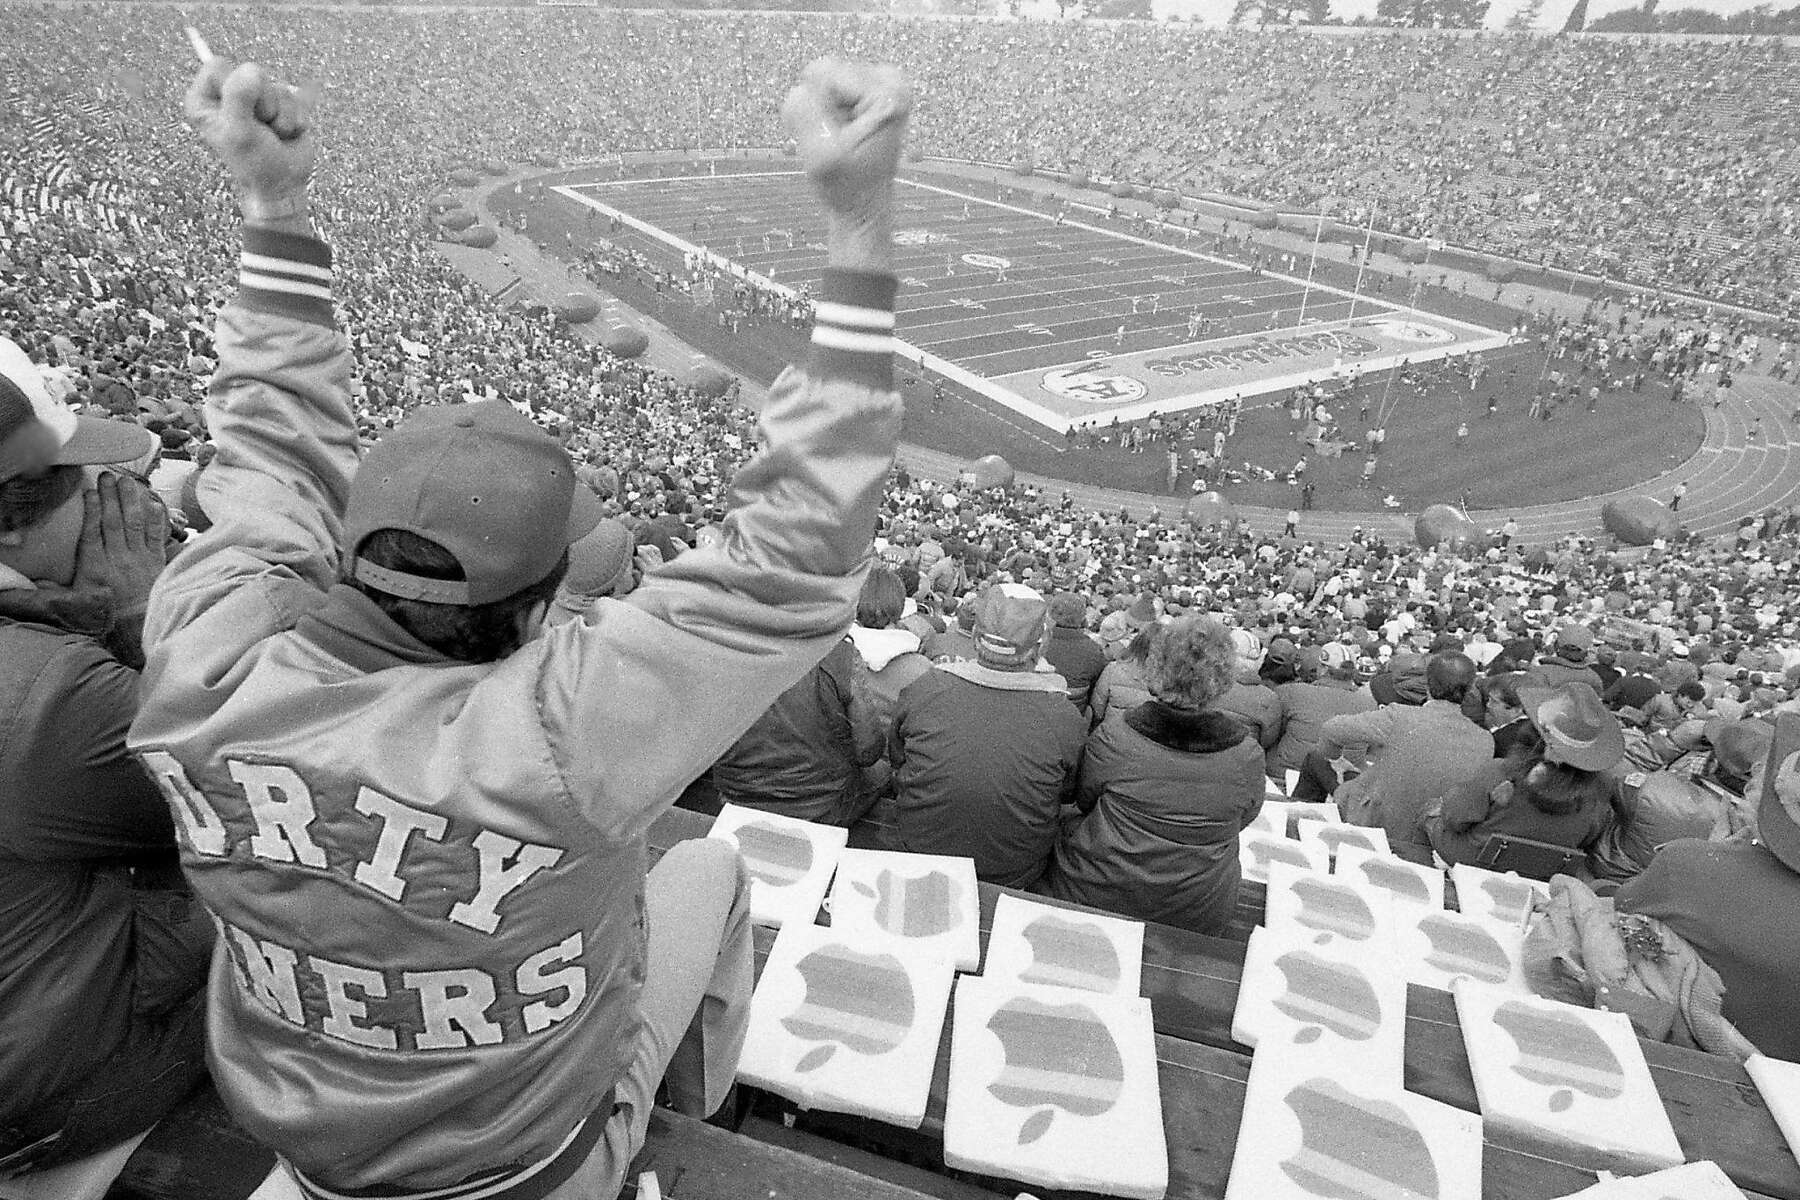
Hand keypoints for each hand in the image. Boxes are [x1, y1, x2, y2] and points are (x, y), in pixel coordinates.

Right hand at [0, 474, 167, 662]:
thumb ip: (56, 588)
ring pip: (135, 523)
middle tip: (107, 476)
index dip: (91, 509)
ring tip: (127, 481)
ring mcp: (139, 558)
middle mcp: (118, 558)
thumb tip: (35, 580)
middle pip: (114, 521)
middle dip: (111, 496)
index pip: (92, 531)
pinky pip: (156, 535)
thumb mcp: (77, 600)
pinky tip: (152, 502)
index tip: (90, 491)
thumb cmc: (106, 613)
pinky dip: (155, 518)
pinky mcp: (157, 561)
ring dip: (131, 500)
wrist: (138, 627)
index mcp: (95, 566)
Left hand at [185, 59, 317, 218]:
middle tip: (259, 126)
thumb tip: (252, 70)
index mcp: (205, 99)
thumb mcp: (239, 131)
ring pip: (277, 86)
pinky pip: (294, 97)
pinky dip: (294, 118)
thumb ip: (239, 96)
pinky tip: (285, 134)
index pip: (218, 66)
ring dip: (281, 115)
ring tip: (273, 134)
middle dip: (263, 102)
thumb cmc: (255, 163)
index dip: (235, 87)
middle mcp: (229, 95)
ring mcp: (256, 98)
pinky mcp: (280, 104)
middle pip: (252, 71)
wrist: (284, 185)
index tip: (239, 113)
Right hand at [781, 58, 911, 270]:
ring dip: (824, 112)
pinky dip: (828, 113)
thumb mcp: (819, 152)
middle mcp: (891, 81)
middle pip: (825, 72)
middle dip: (822, 108)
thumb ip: (803, 111)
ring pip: (825, 81)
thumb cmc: (847, 186)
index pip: (823, 73)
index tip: (833, 136)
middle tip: (836, 140)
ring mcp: (883, 85)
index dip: (817, 107)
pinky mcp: (872, 92)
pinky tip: (840, 135)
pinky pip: (830, 89)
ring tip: (840, 140)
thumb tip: (800, 88)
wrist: (862, 206)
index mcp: (887, 92)